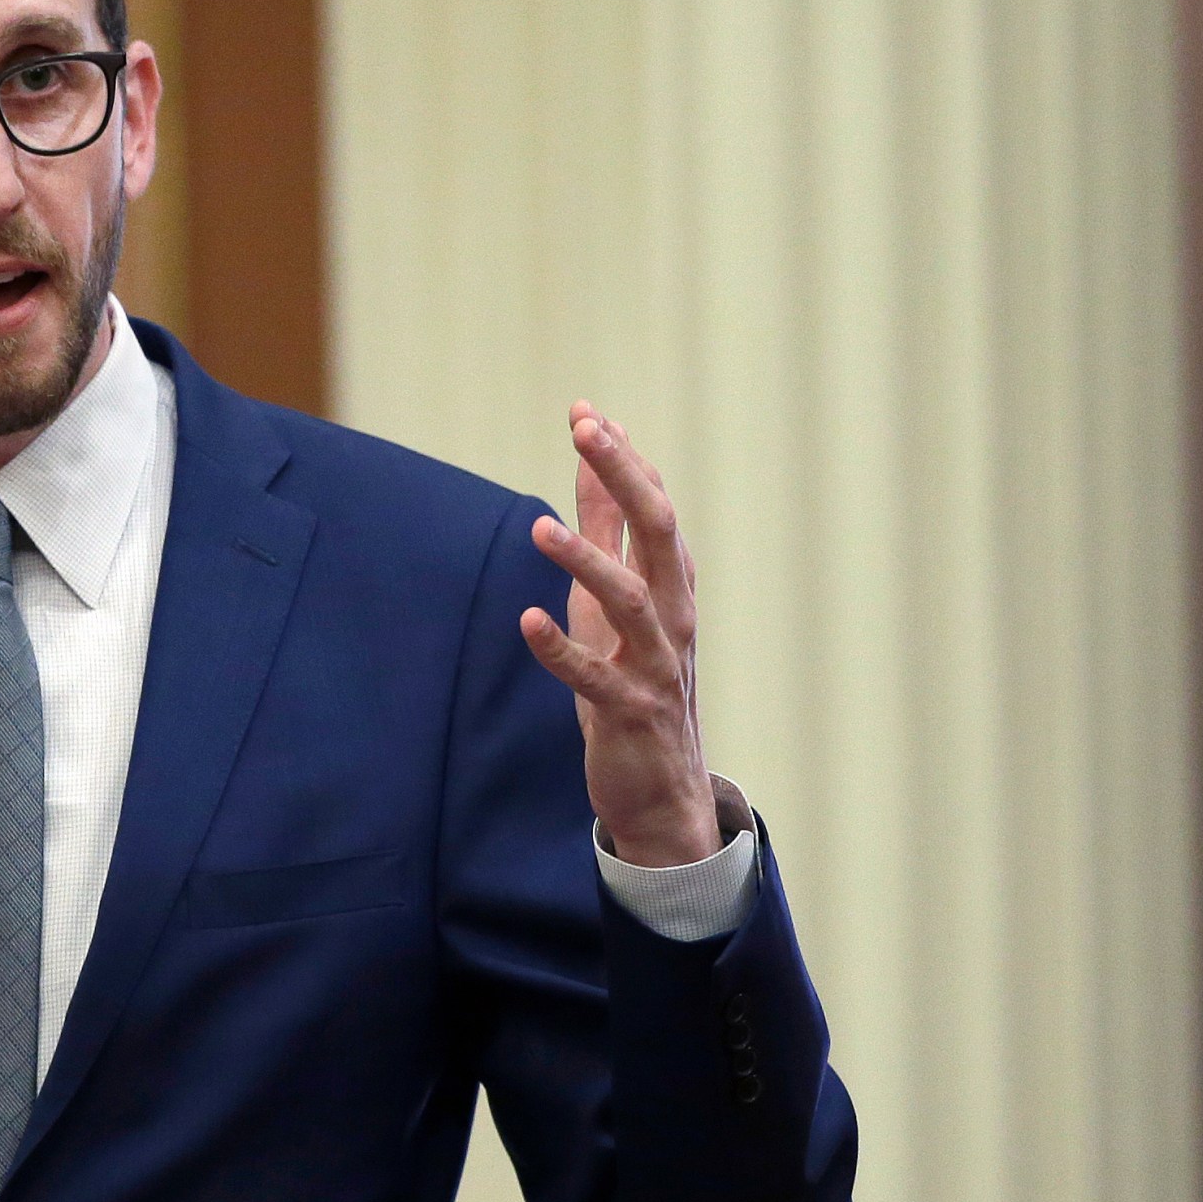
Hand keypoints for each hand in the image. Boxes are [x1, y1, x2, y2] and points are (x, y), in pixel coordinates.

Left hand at [519, 403, 719, 868]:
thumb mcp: (612, 600)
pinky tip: (529, 621)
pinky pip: (595, 677)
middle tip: (588, 432)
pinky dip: (562, 650)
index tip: (586, 411)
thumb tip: (597, 457)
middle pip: (658, 534)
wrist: (661, 790)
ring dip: (586, 561)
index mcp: (669, 586)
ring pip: (630, 602)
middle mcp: (673, 617)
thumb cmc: (632, 681)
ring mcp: (655, 665)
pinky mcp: (629, 711)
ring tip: (539, 528)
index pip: (655, 508)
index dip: (624, 459)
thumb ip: (606, 530)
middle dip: (625, 478)